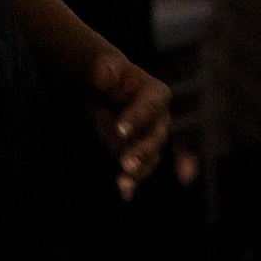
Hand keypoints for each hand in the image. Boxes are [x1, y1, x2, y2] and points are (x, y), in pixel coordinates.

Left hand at [83, 51, 169, 199]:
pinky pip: (138, 169)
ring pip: (150, 158)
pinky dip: (132, 182)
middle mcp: (159, 119)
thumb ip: (105, 69)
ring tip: (123, 182)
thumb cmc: (105, 72)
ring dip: (139, 171)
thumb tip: (104, 73)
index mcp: (157, 94)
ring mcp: (149, 138)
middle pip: (155, 137)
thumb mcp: (103, 66)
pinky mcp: (136, 152)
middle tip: (127, 162)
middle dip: (142, 150)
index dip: (137, 118)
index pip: (150, 108)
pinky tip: (124, 194)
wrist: (101, 87)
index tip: (120, 129)